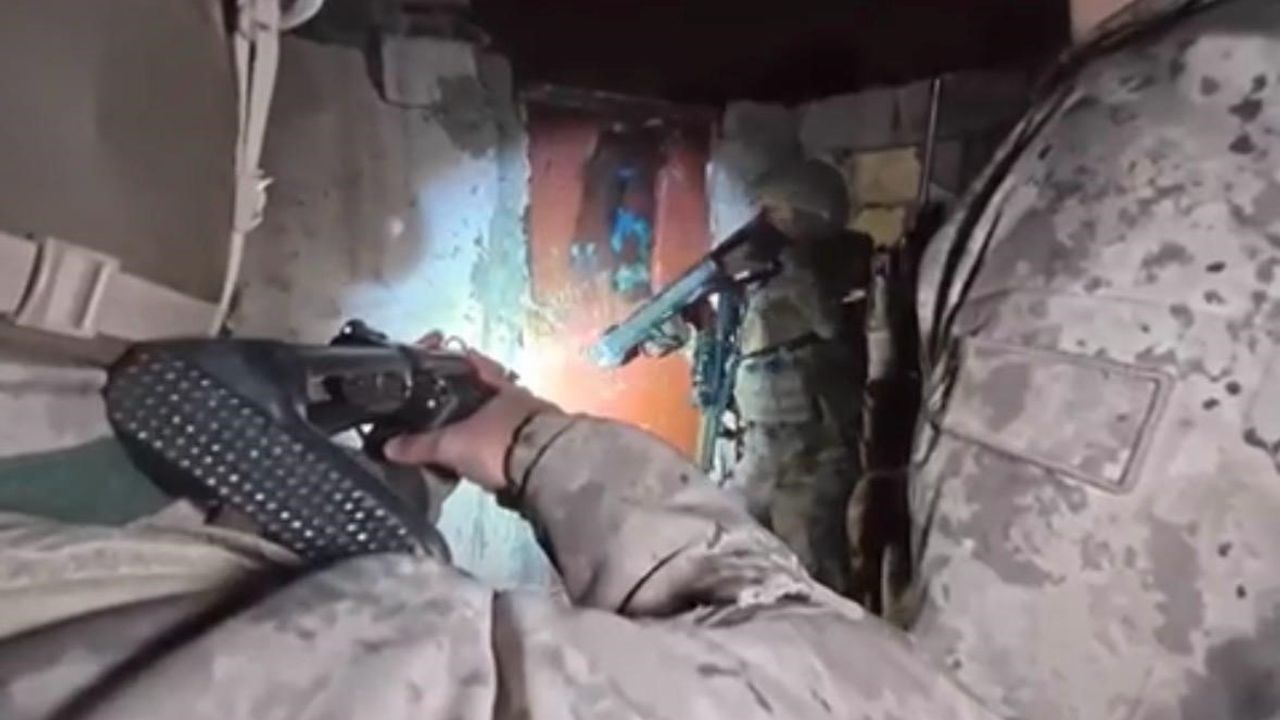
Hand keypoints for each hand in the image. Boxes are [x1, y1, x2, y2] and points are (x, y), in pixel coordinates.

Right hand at [383, 333, 561, 492]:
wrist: (549, 469)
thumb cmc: (498, 444)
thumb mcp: (451, 446)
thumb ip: (420, 446)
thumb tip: (389, 447)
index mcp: (495, 384)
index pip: (472, 361)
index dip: (456, 358)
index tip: (442, 358)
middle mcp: (517, 396)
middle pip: (489, 389)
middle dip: (470, 398)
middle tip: (448, 410)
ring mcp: (535, 418)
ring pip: (503, 415)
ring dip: (487, 425)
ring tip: (465, 440)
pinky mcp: (546, 444)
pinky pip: (515, 440)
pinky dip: (501, 446)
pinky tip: (490, 459)